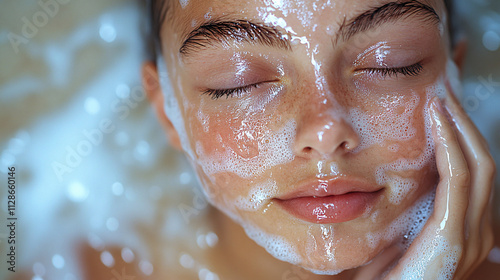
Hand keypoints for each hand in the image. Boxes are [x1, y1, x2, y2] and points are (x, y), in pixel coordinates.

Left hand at [356, 82, 495, 279]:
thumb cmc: (384, 276)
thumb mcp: (397, 234)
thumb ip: (406, 207)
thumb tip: (390, 173)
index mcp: (465, 228)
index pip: (473, 172)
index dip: (462, 138)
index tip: (441, 110)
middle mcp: (478, 230)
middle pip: (483, 163)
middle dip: (464, 126)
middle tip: (444, 95)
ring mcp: (471, 235)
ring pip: (478, 165)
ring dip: (459, 128)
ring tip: (441, 100)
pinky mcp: (453, 237)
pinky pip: (459, 180)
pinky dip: (451, 146)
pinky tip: (437, 122)